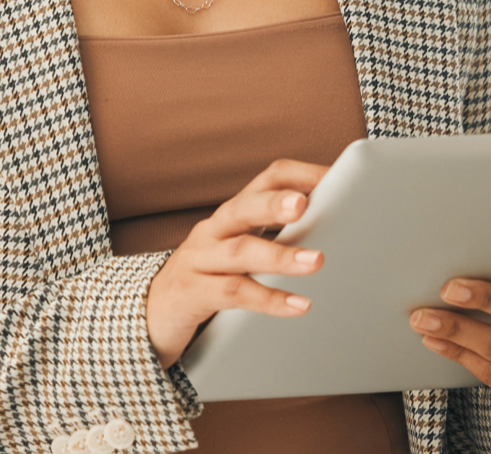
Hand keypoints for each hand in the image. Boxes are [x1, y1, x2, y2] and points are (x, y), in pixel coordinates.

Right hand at [142, 159, 327, 365]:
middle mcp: (213, 230)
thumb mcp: (240, 255)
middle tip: (305, 204)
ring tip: (316, 261)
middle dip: (276, 203)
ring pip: (240, 251)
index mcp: (232, 215)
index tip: (338, 176)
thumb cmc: (208, 281)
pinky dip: (268, 298)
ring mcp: (199, 260)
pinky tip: (298, 304)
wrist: (150, 316)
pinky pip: (233, 293)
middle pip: (245, 206)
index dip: (301, 174)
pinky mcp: (191, 293)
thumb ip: (276, 240)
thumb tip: (340, 234)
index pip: (267, 179)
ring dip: (280, 255)